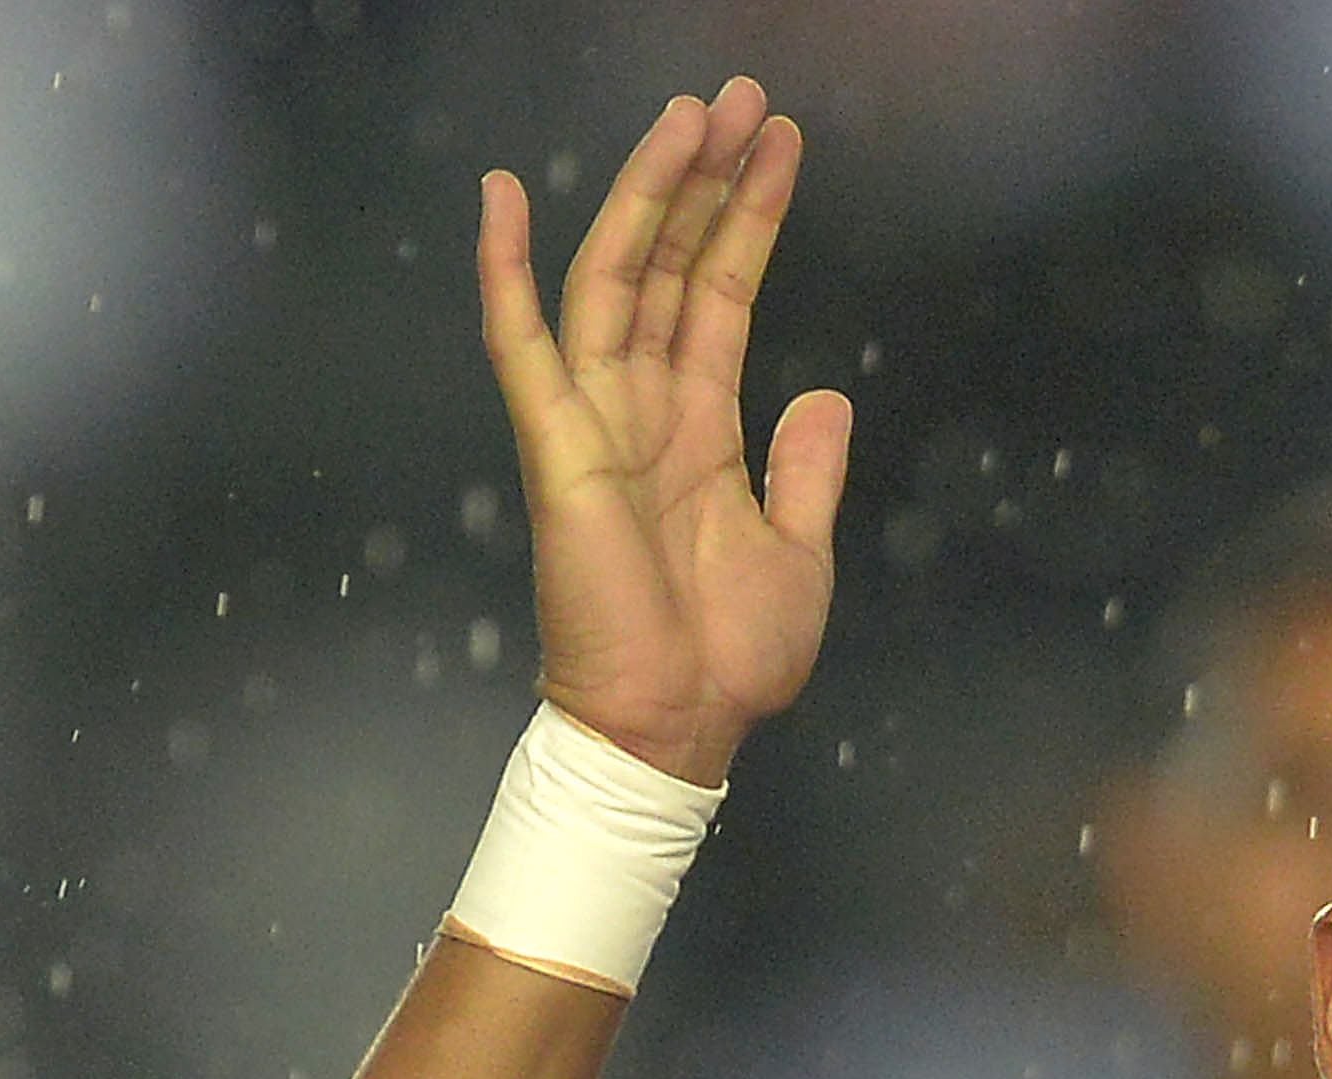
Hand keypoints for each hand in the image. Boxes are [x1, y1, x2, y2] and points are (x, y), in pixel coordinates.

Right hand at [476, 79, 850, 785]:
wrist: (678, 726)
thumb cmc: (728, 656)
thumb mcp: (798, 551)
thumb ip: (808, 469)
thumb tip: (826, 395)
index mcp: (700, 426)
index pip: (723, 294)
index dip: (749, 219)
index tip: (780, 147)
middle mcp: (643, 404)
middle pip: (672, 263)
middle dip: (705, 180)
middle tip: (741, 98)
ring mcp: (594, 417)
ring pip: (615, 276)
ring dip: (649, 193)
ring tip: (691, 115)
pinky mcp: (554, 443)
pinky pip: (521, 341)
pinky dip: (505, 268)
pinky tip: (505, 194)